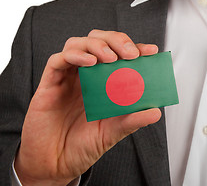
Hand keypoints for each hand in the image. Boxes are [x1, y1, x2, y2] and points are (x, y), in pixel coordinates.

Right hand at [15, 30, 160, 185]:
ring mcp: (67, 78)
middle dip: (116, 40)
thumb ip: (132, 120)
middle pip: (98, 40)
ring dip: (96, 45)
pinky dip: (75, 55)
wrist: (55, 165)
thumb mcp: (112, 132)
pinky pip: (57, 60)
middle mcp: (85, 76)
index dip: (135, 48)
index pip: (119, 55)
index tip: (151, 51)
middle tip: (130, 53)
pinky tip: (89, 62)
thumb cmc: (82, 146)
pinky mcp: (49, 84)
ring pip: (78, 44)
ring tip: (110, 58)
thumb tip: (156, 112)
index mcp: (102, 83)